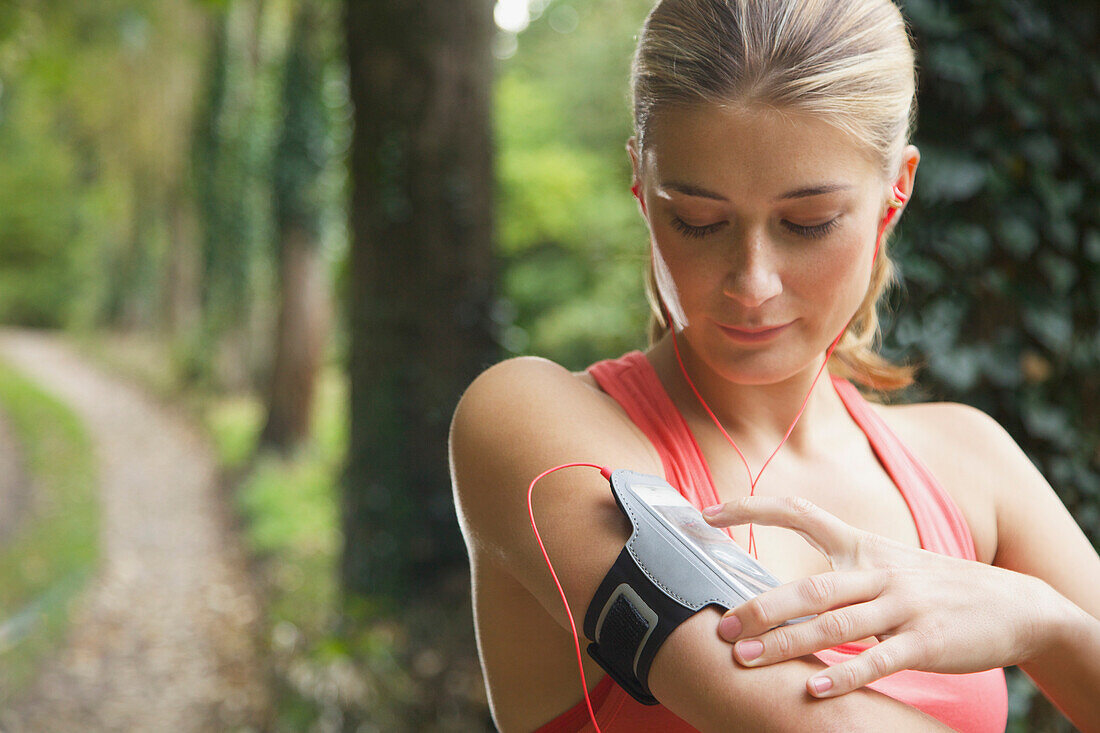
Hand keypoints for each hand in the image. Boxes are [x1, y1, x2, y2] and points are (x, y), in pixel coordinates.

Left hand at [702, 496, 1069, 697]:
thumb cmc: (935, 587)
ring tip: (746, 657)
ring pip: (835, 624)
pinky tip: (814, 691)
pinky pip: (879, 660)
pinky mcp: (928, 641)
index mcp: (863, 546)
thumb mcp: (886, 564)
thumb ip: (838, 572)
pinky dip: (845, 676)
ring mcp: (904, 606)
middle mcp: (879, 571)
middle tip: (720, 625)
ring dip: (786, 642)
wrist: (1016, 605)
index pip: (800, 513)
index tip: (707, 512)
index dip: (752, 508)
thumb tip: (782, 592)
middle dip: (761, 607)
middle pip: (810, 586)